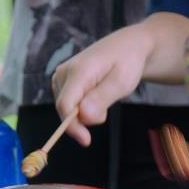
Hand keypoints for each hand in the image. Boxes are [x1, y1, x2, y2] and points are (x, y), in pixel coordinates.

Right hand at [52, 25, 152, 146]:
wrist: (126, 47)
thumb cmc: (127, 63)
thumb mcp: (122, 82)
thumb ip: (102, 99)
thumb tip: (83, 116)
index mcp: (78, 71)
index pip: (65, 105)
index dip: (73, 126)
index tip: (86, 141)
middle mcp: (63, 73)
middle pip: (66, 111)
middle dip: (86, 117)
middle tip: (108, 102)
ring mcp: (61, 77)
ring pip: (68, 110)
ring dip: (87, 112)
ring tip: (104, 93)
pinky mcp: (62, 82)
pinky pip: (70, 106)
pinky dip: (84, 107)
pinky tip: (96, 94)